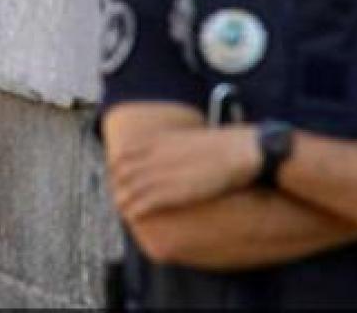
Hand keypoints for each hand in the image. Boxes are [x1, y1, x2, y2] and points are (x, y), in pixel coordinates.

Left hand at [110, 126, 261, 219]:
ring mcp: (161, 174)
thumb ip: (172, 145)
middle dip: (116, 187)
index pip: (121, 155)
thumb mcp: (189, 138)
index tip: (119, 180)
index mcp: (156, 141)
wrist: (240, 151)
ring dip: (122, 201)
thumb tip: (173, 152)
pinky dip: (134, 211)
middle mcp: (153, 156)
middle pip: (119, 174)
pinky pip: (142, 204)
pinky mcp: (172, 192)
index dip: (116, 170)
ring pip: (127, 190)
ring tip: (124, 210)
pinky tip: (134, 217)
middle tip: (120, 198)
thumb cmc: (222, 146)